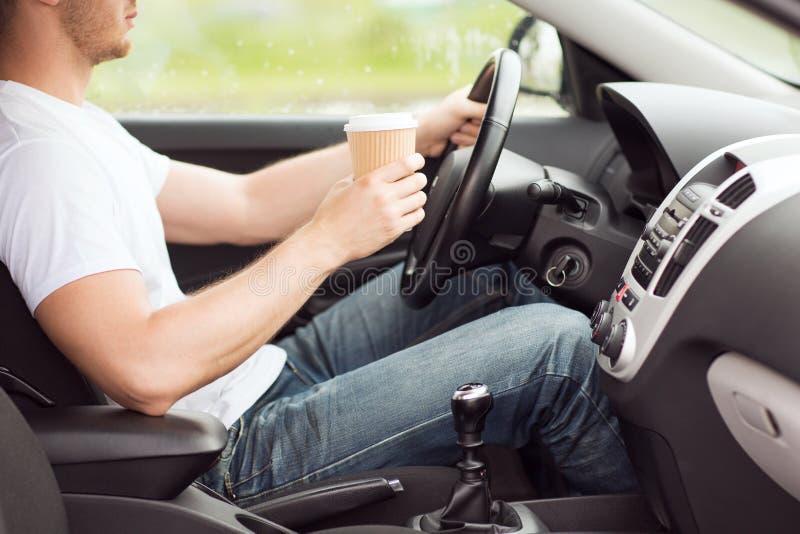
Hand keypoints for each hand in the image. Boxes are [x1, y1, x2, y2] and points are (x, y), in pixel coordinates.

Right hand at [305, 153, 426, 266]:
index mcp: (370, 181)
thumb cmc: (331, 215)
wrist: (328, 242)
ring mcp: (390, 214)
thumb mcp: (342, 187)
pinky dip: (416, 212)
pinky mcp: (394, 230)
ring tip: (411, 197)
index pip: (405, 164)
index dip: (417, 160)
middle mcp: (383, 196)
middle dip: (419, 179)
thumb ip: (358, 176)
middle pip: (418, 181)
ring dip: (418, 196)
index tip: (418, 161)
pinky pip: (417, 217)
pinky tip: (409, 212)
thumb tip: (367, 167)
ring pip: (420, 199)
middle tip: (415, 180)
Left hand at [416, 86, 486, 157]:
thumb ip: (481, 108)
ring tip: (454, 132)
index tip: (473, 115)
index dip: (483, 113)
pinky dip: (464, 144)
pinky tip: (454, 140)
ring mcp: (470, 125)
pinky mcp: (467, 138)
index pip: (491, 105)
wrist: (425, 139)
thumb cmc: (437, 119)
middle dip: (472, 127)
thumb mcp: (461, 107)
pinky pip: (475, 145)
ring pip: (481, 135)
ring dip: (466, 136)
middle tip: (460, 124)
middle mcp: (473, 110)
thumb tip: (496, 112)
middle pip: (487, 123)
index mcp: (473, 96)